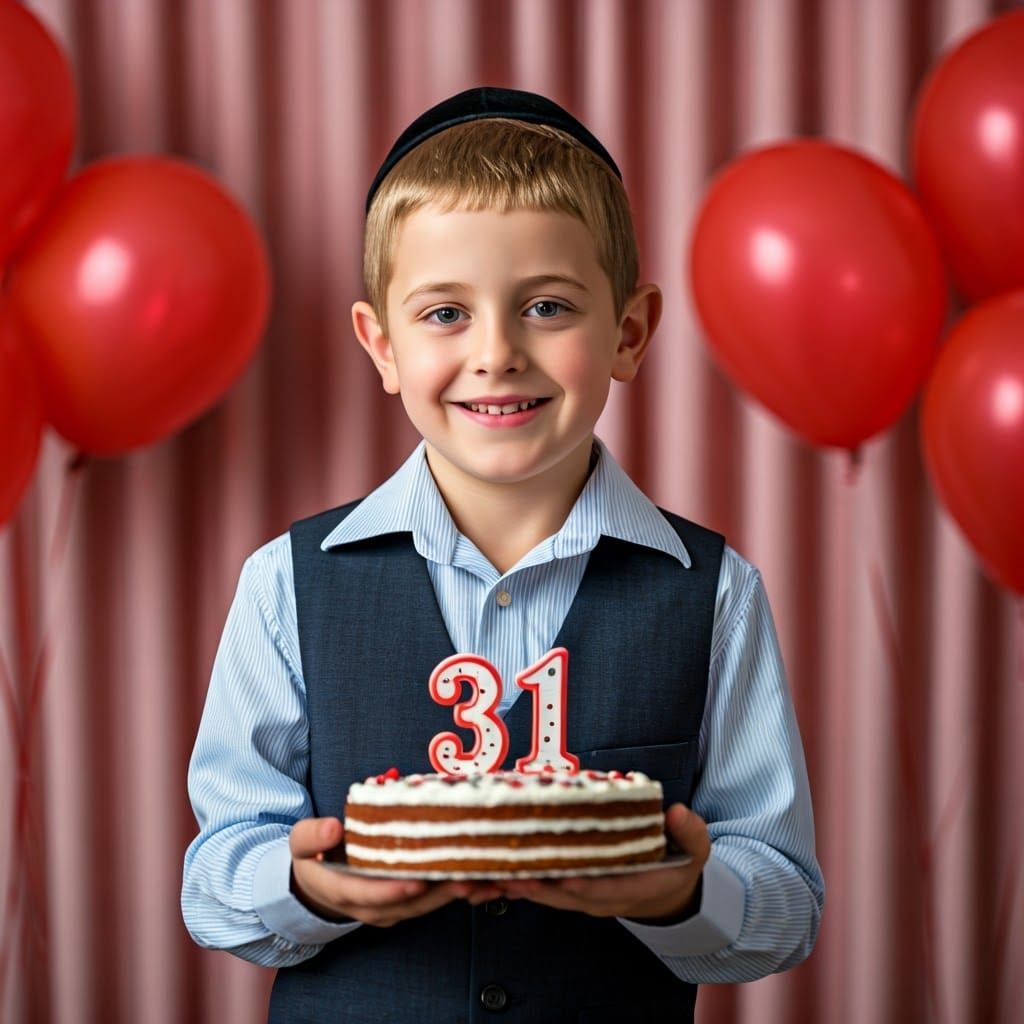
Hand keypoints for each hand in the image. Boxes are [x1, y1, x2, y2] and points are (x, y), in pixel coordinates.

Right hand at [289, 816, 501, 926]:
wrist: (318, 886)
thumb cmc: (314, 857)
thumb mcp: (301, 843)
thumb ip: (313, 836)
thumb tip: (332, 829)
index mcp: (344, 892)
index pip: (368, 895)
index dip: (392, 890)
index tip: (414, 882)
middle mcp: (373, 907)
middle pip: (408, 904)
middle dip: (438, 893)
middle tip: (467, 878)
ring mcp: (393, 909)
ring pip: (427, 905)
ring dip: (457, 894)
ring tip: (486, 879)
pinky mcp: (410, 903)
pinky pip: (436, 900)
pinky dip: (461, 893)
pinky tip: (488, 882)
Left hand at [499, 804, 710, 920]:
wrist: (668, 893)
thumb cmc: (677, 864)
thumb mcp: (695, 849)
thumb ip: (689, 832)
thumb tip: (676, 813)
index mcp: (636, 887)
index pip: (609, 890)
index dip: (587, 886)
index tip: (566, 878)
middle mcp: (605, 898)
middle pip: (568, 898)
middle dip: (540, 889)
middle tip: (514, 876)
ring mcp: (585, 898)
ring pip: (549, 897)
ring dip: (522, 888)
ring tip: (495, 876)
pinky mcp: (570, 891)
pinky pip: (542, 890)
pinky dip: (518, 884)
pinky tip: (494, 874)